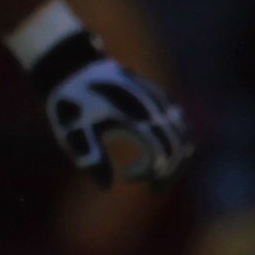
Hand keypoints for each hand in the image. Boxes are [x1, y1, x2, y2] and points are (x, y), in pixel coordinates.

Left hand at [29, 31, 189, 187]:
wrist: (73, 67)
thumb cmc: (71, 103)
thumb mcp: (74, 133)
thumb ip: (92, 160)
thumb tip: (106, 187)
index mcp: (135, 119)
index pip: (160, 155)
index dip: (149, 173)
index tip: (126, 176)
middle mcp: (153, 109)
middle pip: (178, 147)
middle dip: (168, 171)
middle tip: (152, 186)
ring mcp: (158, 100)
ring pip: (184, 133)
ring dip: (176, 157)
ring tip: (158, 171)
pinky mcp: (158, 95)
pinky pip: (179, 121)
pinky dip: (176, 140)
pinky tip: (158, 150)